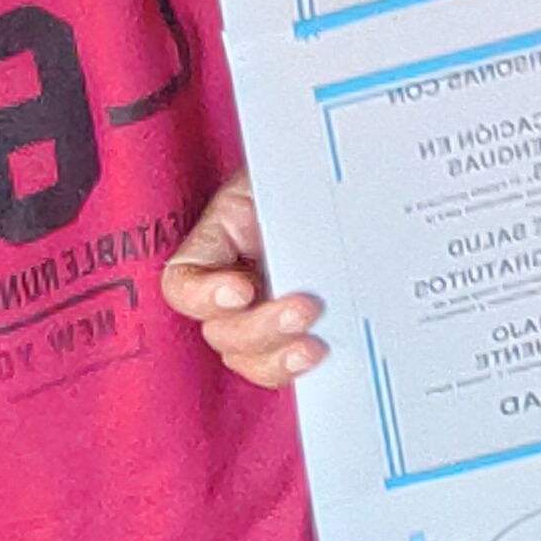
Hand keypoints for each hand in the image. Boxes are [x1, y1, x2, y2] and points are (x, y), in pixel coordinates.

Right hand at [160, 175, 331, 388]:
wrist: (356, 180)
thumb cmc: (319, 174)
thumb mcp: (291, 179)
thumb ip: (283, 206)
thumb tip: (295, 228)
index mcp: (221, 240)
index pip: (184, 281)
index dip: (203, 296)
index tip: (242, 290)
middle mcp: (235, 282)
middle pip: (220, 330)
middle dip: (258, 328)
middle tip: (303, 309)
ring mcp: (264, 311)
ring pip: (249, 357)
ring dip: (278, 358)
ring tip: (316, 344)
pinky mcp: (298, 332)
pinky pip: (285, 363)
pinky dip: (299, 367)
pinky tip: (326, 353)